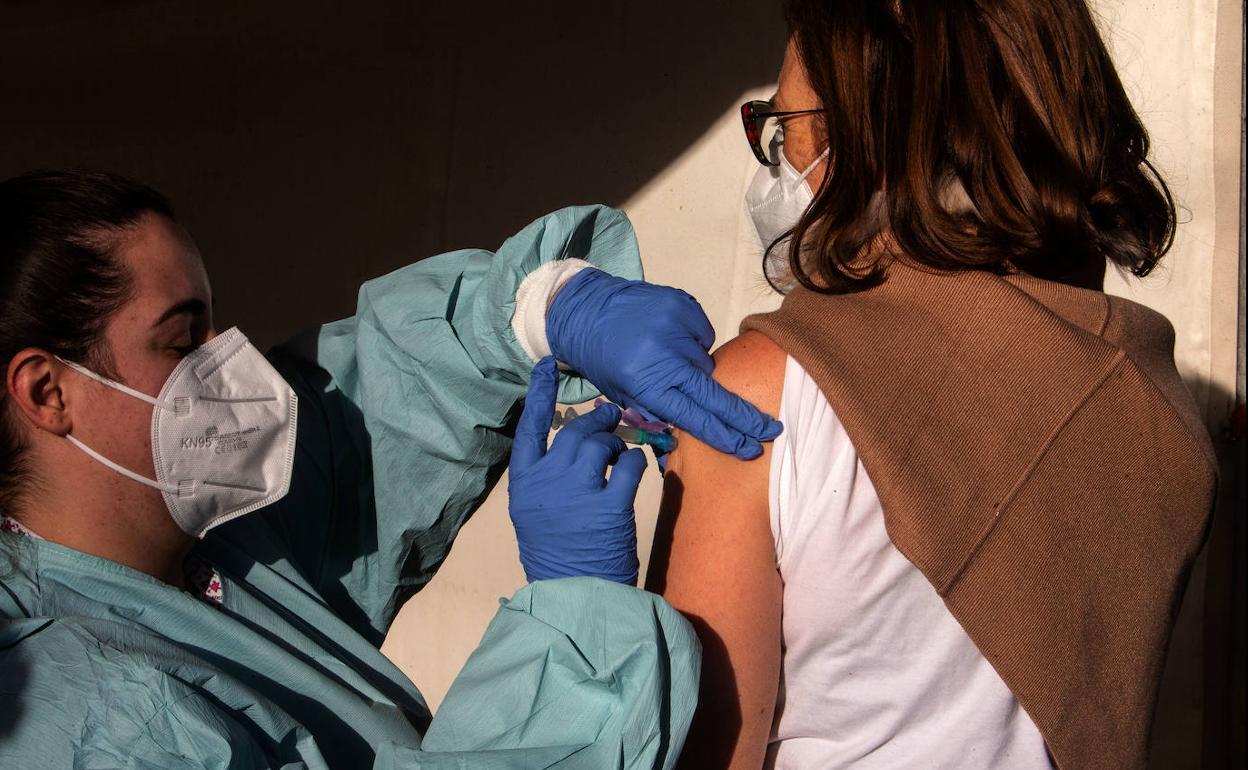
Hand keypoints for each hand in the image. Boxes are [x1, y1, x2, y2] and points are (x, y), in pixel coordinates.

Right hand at [508, 357, 643, 583]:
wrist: (574, 595)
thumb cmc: (557, 554)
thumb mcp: (536, 512)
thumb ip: (548, 478)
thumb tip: (577, 444)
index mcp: (524, 484)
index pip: (528, 429)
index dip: (539, 396)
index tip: (546, 368)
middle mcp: (548, 482)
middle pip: (573, 432)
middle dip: (596, 423)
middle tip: (610, 418)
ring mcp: (577, 493)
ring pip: (602, 444)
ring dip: (616, 444)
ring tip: (620, 456)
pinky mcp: (610, 506)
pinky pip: (629, 465)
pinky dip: (635, 463)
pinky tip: (634, 471)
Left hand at [547, 269, 781, 459]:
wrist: (587, 310)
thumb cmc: (605, 359)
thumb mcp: (623, 394)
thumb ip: (658, 410)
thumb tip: (696, 428)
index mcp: (647, 384)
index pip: (696, 418)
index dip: (725, 436)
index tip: (750, 449)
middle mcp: (665, 356)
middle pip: (715, 394)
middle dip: (745, 417)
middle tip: (772, 429)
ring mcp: (676, 327)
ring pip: (706, 362)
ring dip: (696, 368)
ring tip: (668, 359)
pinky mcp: (682, 305)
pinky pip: (703, 334)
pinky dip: (693, 341)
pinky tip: (671, 338)